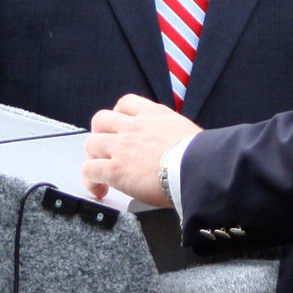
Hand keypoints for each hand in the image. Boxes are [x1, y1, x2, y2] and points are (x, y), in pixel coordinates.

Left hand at [84, 94, 200, 206]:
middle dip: (100, 134)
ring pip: (91, 143)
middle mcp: (134, 127)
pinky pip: (89, 171)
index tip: (121, 127)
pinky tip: (99, 189)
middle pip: (101, 120)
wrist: (199, 168)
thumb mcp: (189, 133)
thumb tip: (181, 149)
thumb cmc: (203, 156)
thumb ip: (175, 136)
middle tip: (107, 150)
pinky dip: (90, 181)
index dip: (119, 115)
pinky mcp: (116, 169)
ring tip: (101, 172)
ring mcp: (122, 147)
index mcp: (155, 116)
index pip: (127, 104)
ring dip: (93, 157)